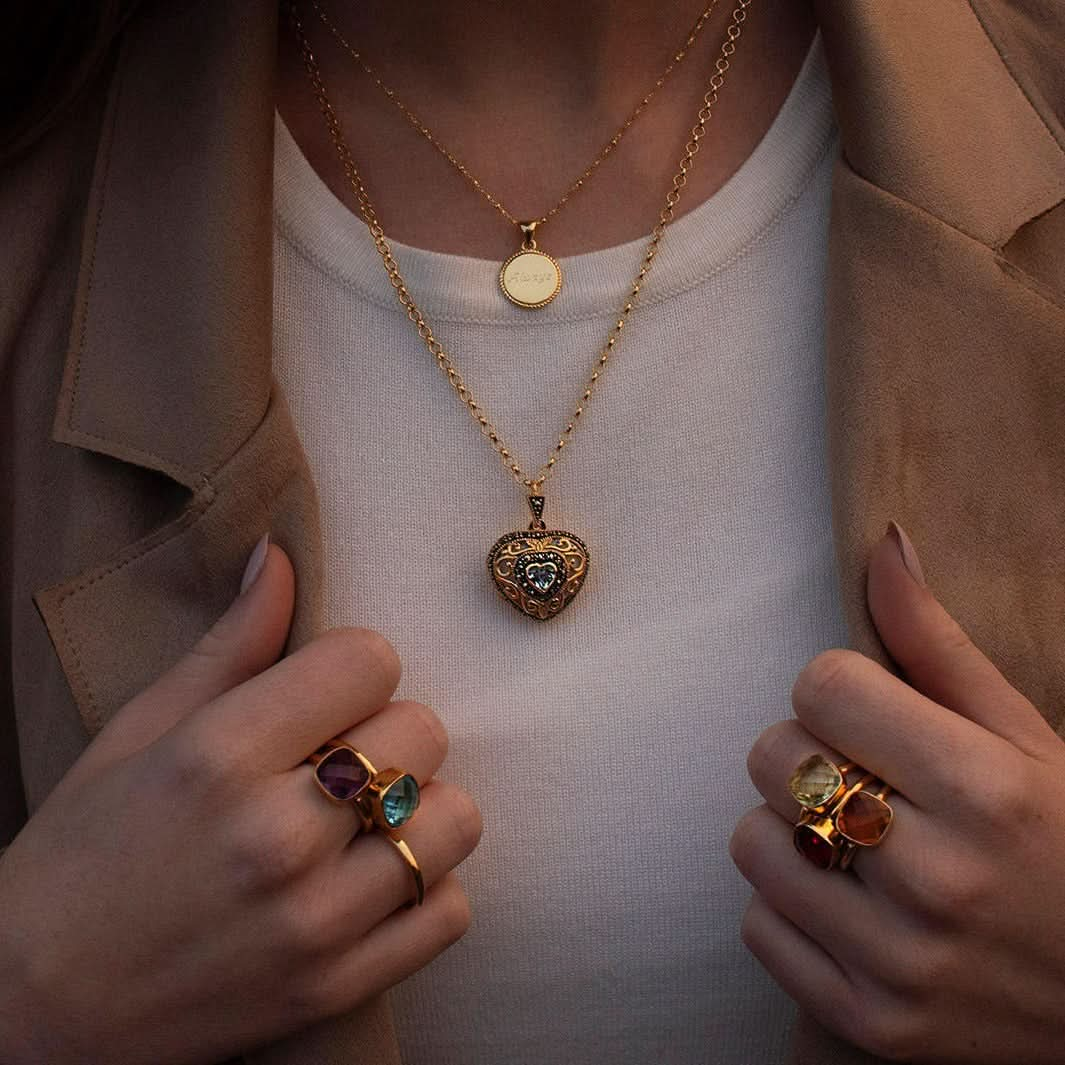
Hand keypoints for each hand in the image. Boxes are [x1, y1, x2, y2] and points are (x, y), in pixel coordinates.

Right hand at [0, 541, 481, 1064]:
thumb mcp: (139, 732)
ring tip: (368, 818)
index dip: (353, 666)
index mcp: (219, 756)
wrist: (35, 1008)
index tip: (327, 692)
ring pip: (453, 820)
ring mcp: (313, 922)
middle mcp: (275, 837)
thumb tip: (279, 553)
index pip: (370, 660)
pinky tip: (376, 879)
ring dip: (421, 808)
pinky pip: (449, 912)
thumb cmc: (83, 854)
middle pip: (423, 731)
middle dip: (388, 731)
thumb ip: (229, 644)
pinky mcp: (336, 988)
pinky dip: (428, 890)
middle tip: (341, 757)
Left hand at [730, 522, 1064, 1063]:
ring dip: (789, 830)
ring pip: (752, 840)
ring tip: (852, 844)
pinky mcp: (868, 1021)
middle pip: (774, 755)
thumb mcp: (1029, 741)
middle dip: (806, 753)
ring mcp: (899, 960)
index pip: (821, 685)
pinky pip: (759, 927)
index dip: (838, 692)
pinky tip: (850, 907)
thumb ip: (940, 646)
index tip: (867, 716)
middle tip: (860, 778)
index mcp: (985, 788)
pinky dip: (789, 910)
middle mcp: (939, 876)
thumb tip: (883, 543)